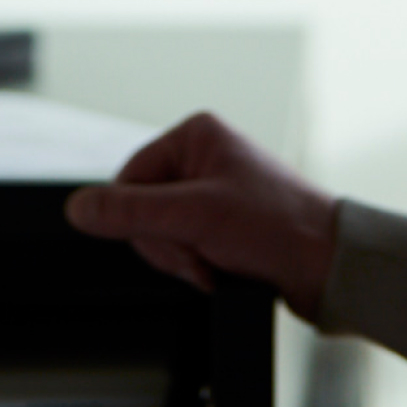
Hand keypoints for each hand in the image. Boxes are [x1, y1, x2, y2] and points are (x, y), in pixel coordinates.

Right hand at [64, 110, 340, 320]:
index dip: (140, 220)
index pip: (128, 180)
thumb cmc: (279, 227)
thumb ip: (130, 213)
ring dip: (184, 260)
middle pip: (142, 212)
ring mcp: (213, 194)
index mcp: (196, 136)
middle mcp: (203, 159)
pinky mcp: (223, 226)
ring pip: (161, 236)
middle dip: (168, 245)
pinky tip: (222, 270)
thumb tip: (78, 208)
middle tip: (201, 254)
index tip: (172, 237)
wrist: (328, 268)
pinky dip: (197, 267)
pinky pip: (184, 250)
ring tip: (218, 263)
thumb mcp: (194, 217)